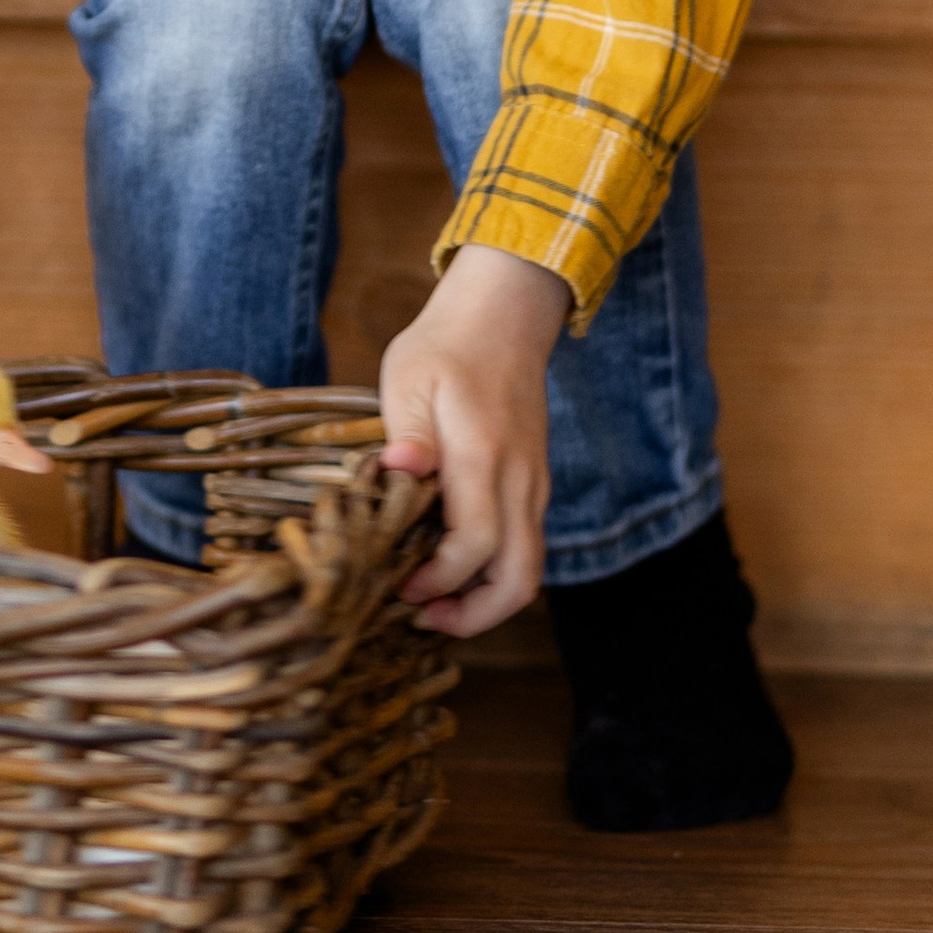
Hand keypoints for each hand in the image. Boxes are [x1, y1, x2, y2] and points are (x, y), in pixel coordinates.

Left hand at [378, 243, 571, 637]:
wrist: (503, 315)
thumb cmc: (446, 346)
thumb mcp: (410, 376)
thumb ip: (406, 430)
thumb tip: (399, 471)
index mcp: (484, 457)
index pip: (474, 546)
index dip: (437, 581)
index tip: (399, 587)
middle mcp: (520, 481)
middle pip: (520, 580)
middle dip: (475, 615)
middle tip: (423, 617)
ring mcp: (534, 485)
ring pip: (528, 568)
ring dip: (487, 598)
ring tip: (434, 600)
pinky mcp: (534, 483)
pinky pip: (525, 544)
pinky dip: (495, 570)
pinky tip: (452, 562)